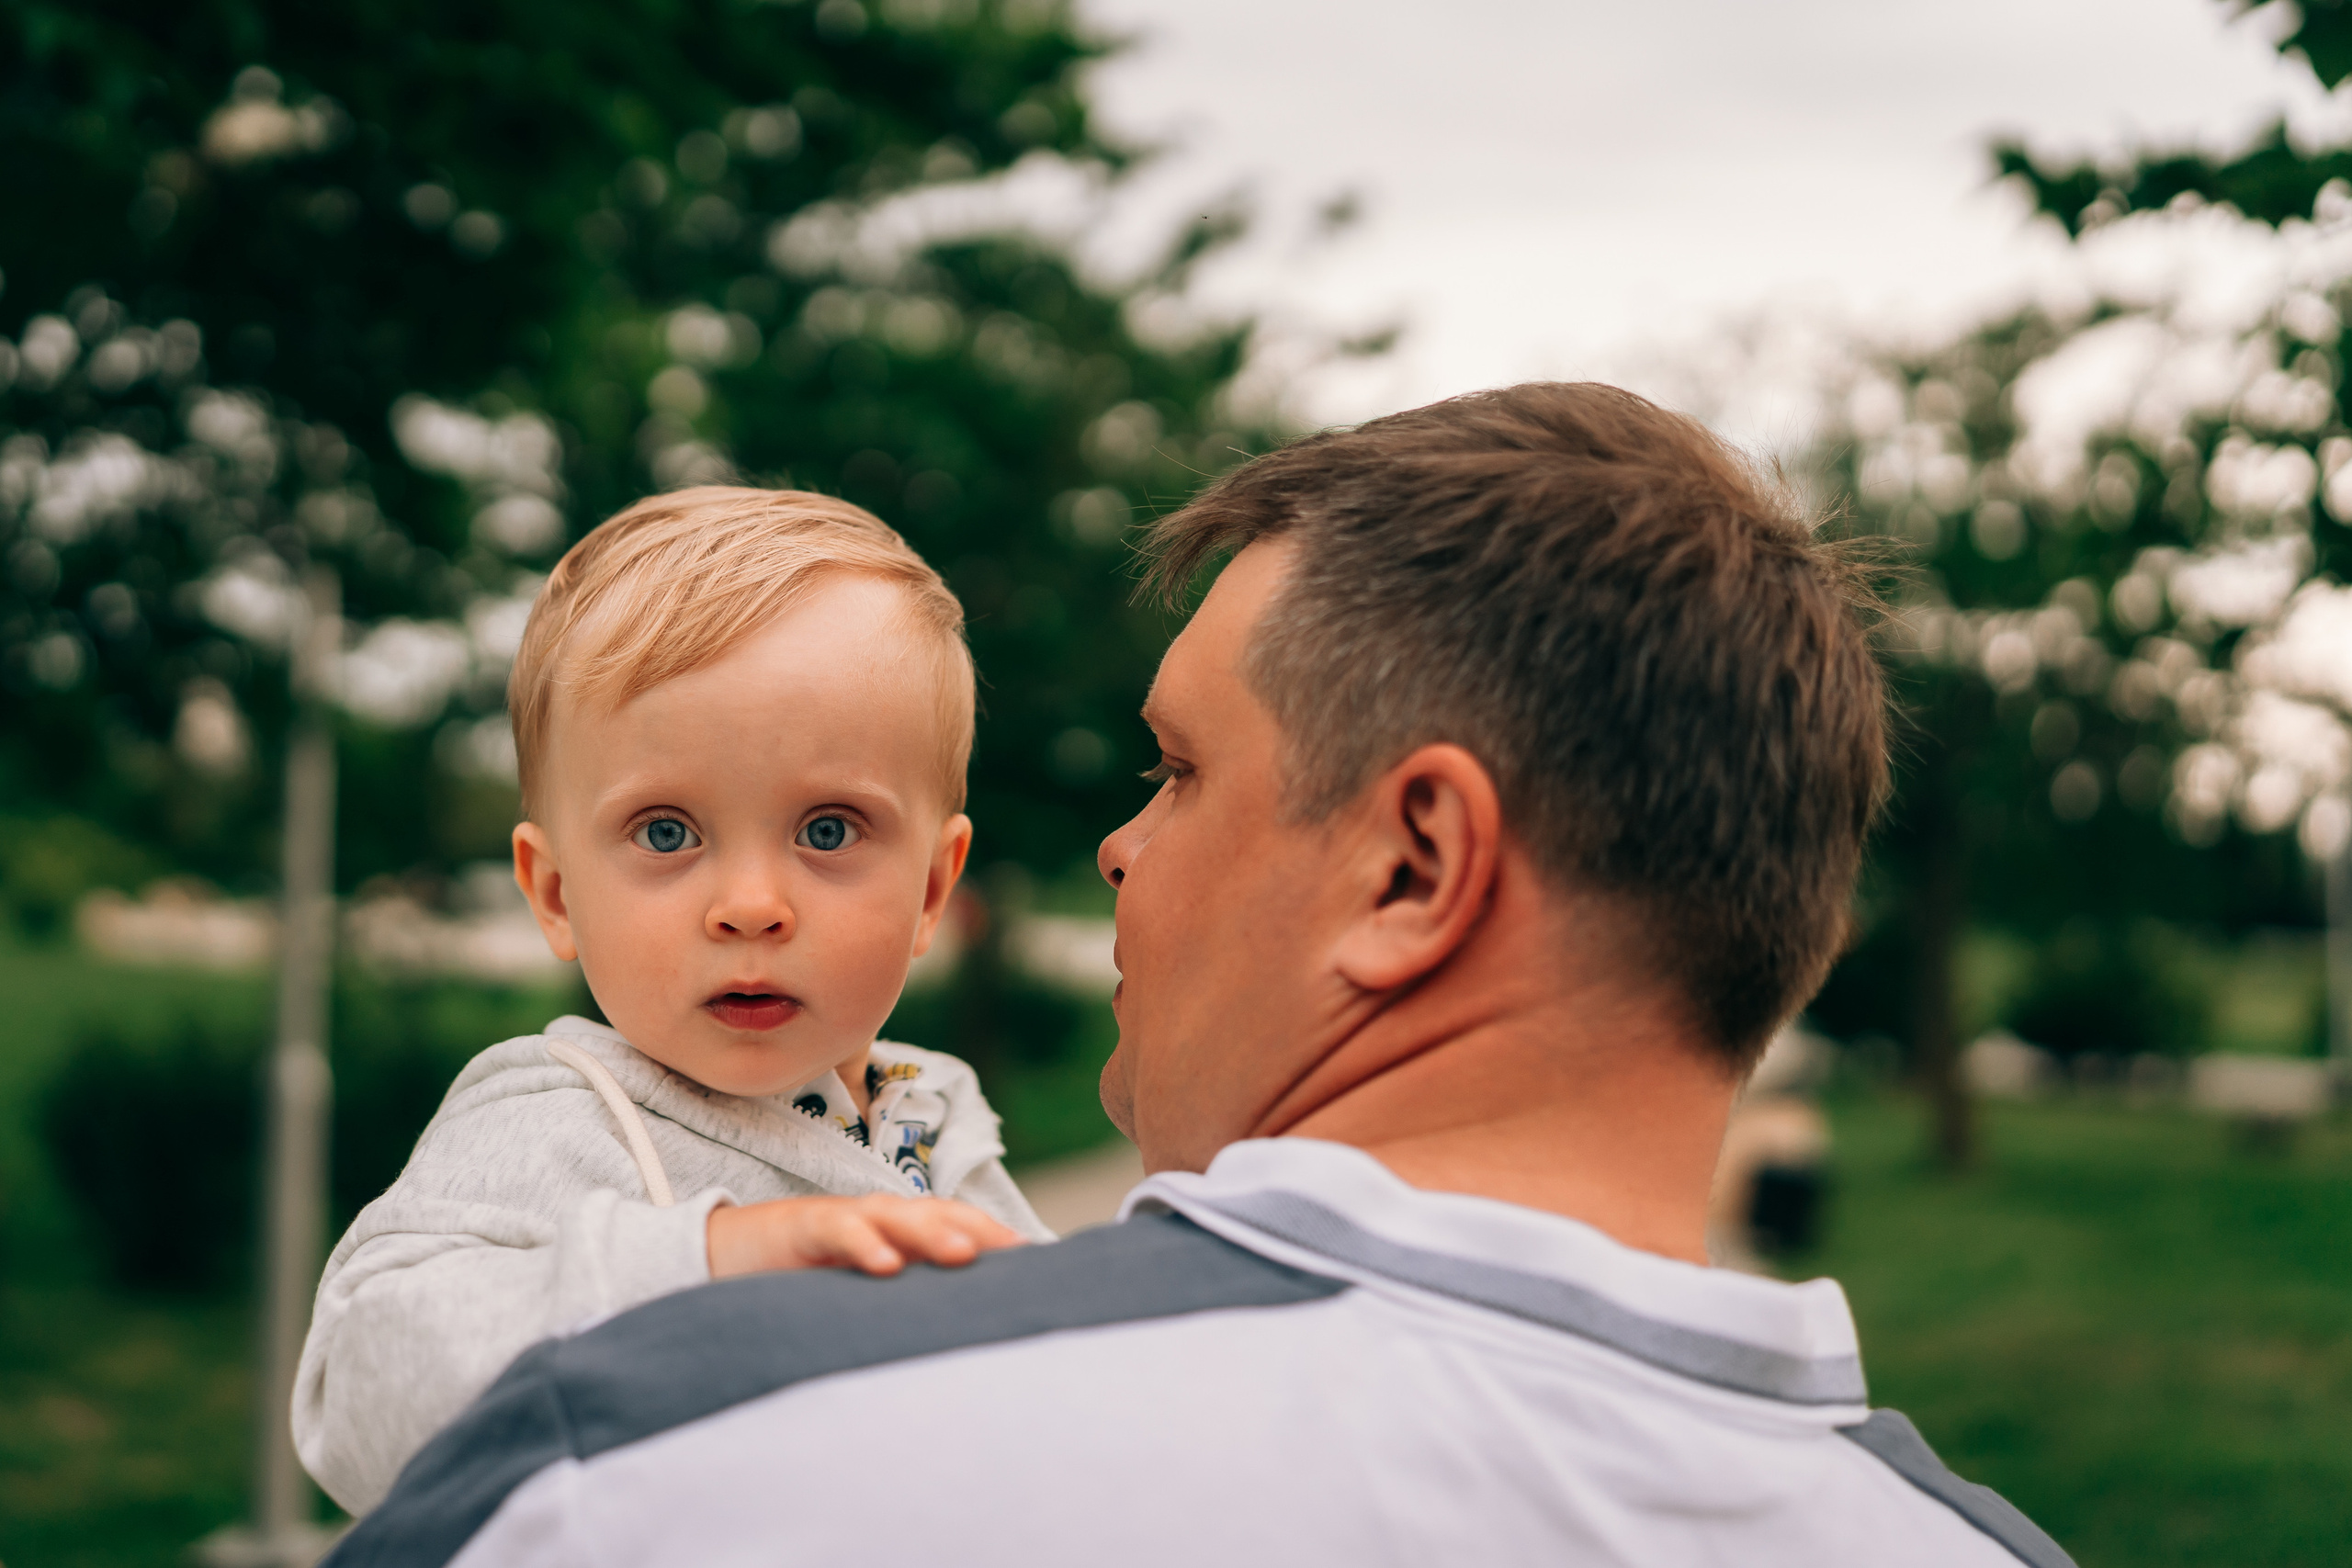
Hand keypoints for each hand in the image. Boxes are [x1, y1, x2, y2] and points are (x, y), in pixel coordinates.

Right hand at [706, 1194, 1025, 1278]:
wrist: (728, 1254)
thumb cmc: (807, 1276)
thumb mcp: (865, 1291)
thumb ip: (908, 1300)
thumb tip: (964, 1332)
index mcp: (900, 1232)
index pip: (958, 1227)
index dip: (998, 1240)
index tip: (1042, 1263)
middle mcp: (879, 1220)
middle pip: (939, 1216)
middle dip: (981, 1231)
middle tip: (1021, 1254)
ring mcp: (844, 1218)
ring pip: (897, 1217)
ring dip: (933, 1232)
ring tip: (966, 1253)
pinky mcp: (803, 1226)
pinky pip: (839, 1231)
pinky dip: (864, 1244)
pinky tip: (886, 1265)